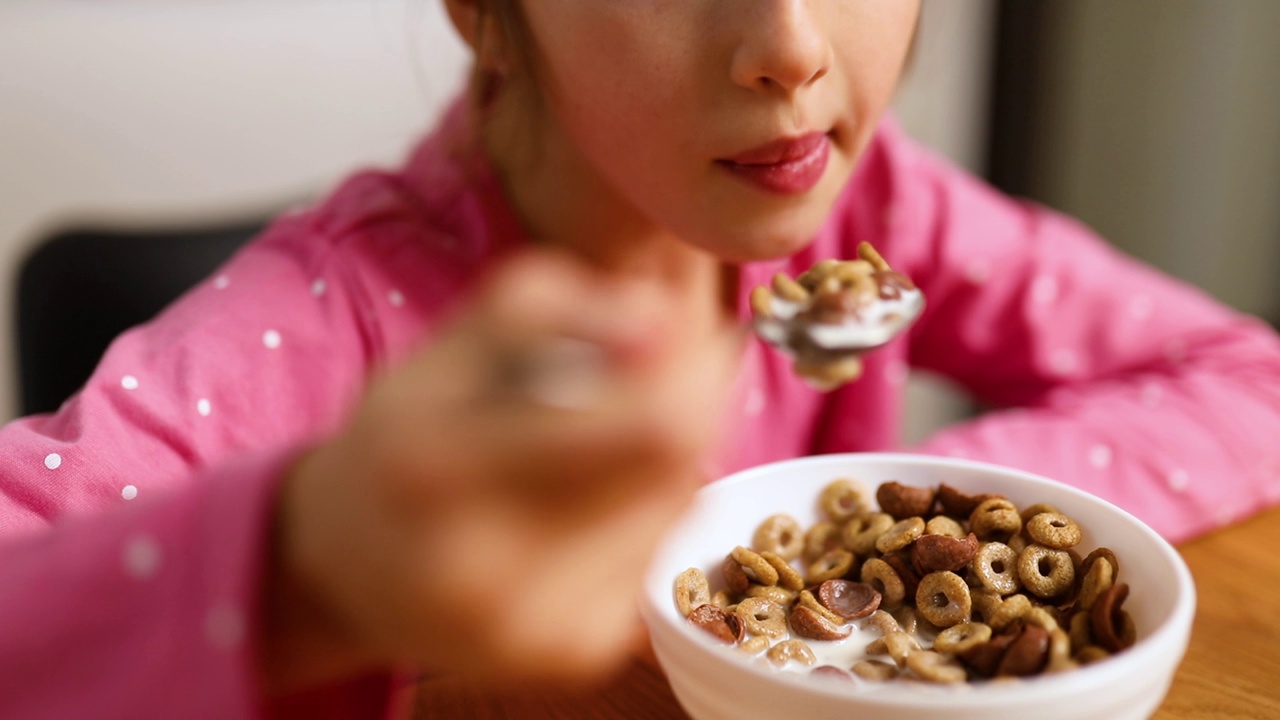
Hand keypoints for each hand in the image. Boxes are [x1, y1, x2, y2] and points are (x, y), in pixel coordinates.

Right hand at [262, 250, 741, 691]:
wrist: (353, 570)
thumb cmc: (406, 436)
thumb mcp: (450, 346)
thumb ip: (551, 309)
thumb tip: (664, 322)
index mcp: (435, 468)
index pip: (649, 421)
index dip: (688, 360)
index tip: (680, 322)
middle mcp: (481, 570)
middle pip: (675, 461)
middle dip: (691, 394)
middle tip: (669, 360)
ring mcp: (533, 629)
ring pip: (675, 504)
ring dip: (667, 450)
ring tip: (610, 429)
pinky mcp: (571, 656)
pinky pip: (654, 553)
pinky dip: (644, 510)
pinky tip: (595, 494)